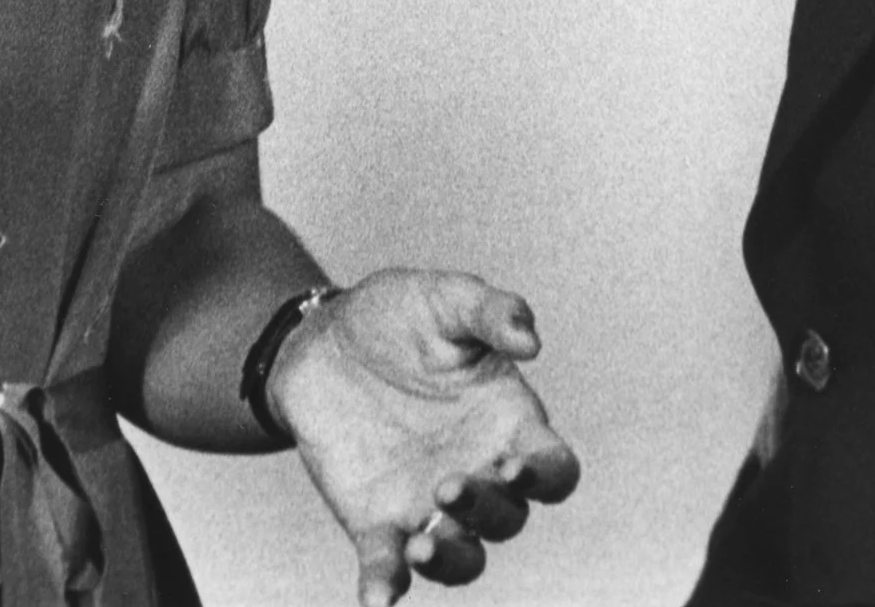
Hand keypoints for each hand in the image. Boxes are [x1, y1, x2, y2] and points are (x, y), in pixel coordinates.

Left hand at [271, 269, 579, 606]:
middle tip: (447, 481)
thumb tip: (530, 342)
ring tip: (422, 543)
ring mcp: (427, 503)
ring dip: (451, 559)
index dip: (544, 476)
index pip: (554, 469)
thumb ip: (491, 311)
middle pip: (508, 518)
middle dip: (486, 510)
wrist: (320, 338)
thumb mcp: (444, 298)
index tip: (510, 463)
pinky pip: (388, 569)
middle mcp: (477, 471)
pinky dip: (384, 590)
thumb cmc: (397, 314)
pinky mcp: (376, 521)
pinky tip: (376, 603)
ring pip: (463, 556)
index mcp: (506, 423)